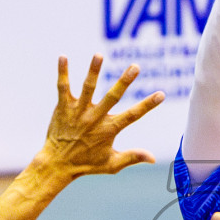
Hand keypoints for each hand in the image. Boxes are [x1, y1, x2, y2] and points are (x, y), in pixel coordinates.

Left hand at [40, 55, 161, 178]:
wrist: (57, 164)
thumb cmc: (86, 164)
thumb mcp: (111, 164)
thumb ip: (132, 157)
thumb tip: (153, 158)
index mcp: (108, 130)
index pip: (132, 116)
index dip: (147, 105)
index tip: (161, 94)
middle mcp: (94, 118)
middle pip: (112, 97)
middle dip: (124, 82)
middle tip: (135, 67)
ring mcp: (78, 111)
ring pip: (88, 88)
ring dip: (93, 71)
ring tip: (99, 55)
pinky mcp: (63, 107)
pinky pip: (63, 87)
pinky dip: (63, 73)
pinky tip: (63, 57)